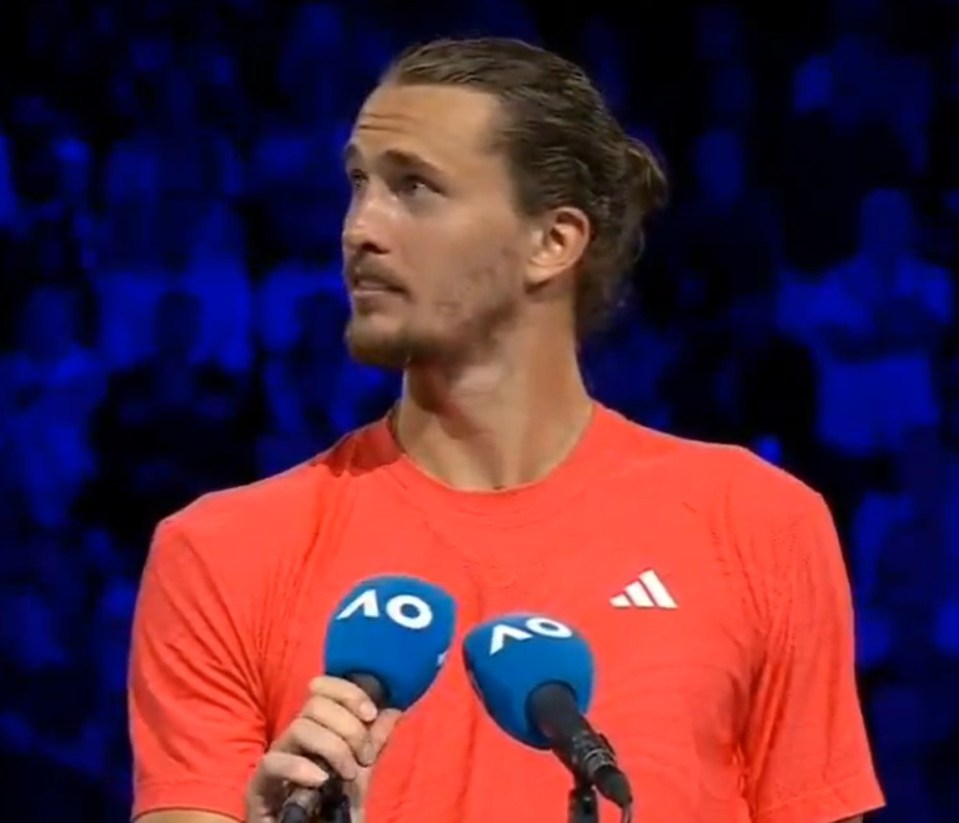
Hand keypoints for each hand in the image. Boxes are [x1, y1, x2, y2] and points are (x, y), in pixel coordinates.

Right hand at [246, 676, 400, 822]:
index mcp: (315, 728)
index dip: (348, 693)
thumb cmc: (333, 808)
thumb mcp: (361, 772)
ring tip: (348, 774)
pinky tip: (320, 781)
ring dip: (333, 748)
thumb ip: (374, 742)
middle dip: (349, 727)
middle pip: (315, 705)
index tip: (370, 713)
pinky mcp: (258, 785)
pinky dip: (300, 767)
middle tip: (365, 756)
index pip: (322, 688)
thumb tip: (393, 709)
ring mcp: (275, 759)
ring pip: (300, 728)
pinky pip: (273, 762)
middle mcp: (292, 738)